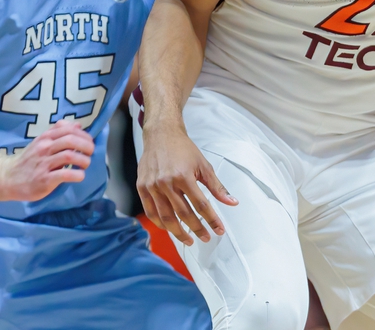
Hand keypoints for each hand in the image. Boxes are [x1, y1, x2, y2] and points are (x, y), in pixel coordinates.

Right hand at [0, 120, 93, 201]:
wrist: (8, 178)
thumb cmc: (28, 160)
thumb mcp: (41, 142)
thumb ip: (58, 133)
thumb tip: (77, 125)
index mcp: (45, 137)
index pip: (69, 129)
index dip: (84, 135)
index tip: (89, 142)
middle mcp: (44, 148)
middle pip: (71, 140)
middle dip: (86, 146)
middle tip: (90, 153)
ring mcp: (44, 164)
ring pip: (69, 155)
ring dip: (84, 160)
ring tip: (85, 164)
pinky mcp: (44, 180)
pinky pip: (65, 174)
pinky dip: (77, 175)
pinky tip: (79, 176)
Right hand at [137, 119, 237, 245]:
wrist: (161, 135)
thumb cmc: (183, 149)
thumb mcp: (203, 165)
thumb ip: (217, 186)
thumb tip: (232, 202)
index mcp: (183, 176)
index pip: (201, 205)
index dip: (211, 220)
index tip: (219, 230)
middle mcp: (166, 183)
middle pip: (183, 214)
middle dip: (197, 229)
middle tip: (206, 238)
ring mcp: (152, 186)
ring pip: (165, 217)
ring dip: (178, 232)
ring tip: (189, 240)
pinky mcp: (142, 187)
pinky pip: (151, 212)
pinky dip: (160, 224)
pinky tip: (170, 229)